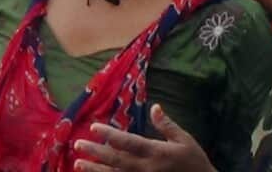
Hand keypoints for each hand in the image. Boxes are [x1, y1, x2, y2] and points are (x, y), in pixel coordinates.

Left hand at [72, 104, 215, 171]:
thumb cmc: (194, 161)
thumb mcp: (184, 140)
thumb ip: (167, 125)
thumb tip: (155, 107)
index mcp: (155, 152)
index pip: (128, 141)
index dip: (109, 134)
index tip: (93, 127)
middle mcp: (146, 168)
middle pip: (115, 160)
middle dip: (95, 152)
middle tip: (78, 145)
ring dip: (95, 170)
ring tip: (78, 163)